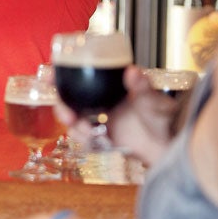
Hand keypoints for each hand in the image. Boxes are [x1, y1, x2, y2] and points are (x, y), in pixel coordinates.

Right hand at [54, 65, 179, 165]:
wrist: (167, 147)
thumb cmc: (163, 117)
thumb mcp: (152, 99)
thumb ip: (141, 86)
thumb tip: (132, 71)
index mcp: (108, 85)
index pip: (79, 74)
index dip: (60, 73)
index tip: (49, 73)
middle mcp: (99, 100)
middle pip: (68, 98)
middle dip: (61, 104)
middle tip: (67, 114)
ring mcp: (98, 119)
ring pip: (72, 119)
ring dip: (72, 125)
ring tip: (84, 130)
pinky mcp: (100, 138)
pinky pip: (83, 138)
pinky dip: (84, 139)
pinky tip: (93, 140)